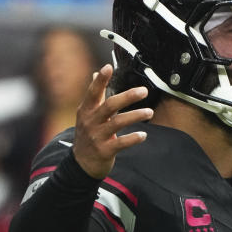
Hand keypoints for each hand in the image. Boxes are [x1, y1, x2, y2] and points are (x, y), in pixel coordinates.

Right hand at [72, 64, 152, 178]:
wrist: (81, 164)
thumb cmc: (87, 135)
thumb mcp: (86, 115)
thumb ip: (95, 96)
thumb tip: (96, 73)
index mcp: (86, 110)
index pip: (93, 92)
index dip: (100, 80)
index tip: (108, 67)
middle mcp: (90, 122)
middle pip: (109, 105)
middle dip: (128, 97)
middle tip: (144, 91)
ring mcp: (96, 136)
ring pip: (117, 123)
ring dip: (135, 116)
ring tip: (150, 112)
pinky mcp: (104, 151)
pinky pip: (120, 143)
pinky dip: (133, 138)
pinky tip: (143, 135)